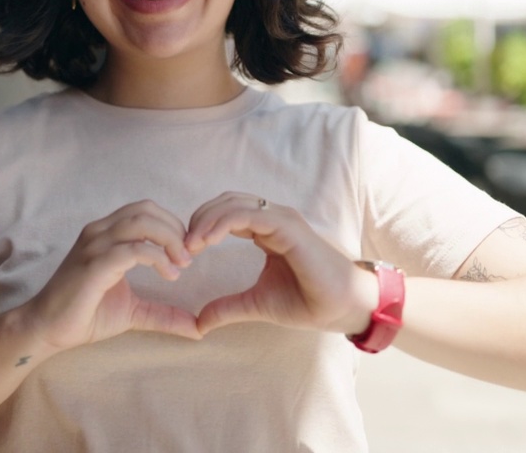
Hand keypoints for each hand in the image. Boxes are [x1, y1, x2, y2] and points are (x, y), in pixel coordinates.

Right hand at [21, 200, 202, 352]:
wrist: (47, 329)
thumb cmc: (85, 315)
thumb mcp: (132, 312)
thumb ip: (162, 314)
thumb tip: (197, 329)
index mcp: (105, 234)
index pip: (145, 210)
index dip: (172, 225)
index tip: (186, 253)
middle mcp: (98, 233)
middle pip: (146, 210)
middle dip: (175, 230)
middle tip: (188, 257)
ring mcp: (95, 246)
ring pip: (142, 223)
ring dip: (170, 240)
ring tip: (181, 265)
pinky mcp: (95, 265)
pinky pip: (134, 250)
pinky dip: (158, 259)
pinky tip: (169, 275)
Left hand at [185, 192, 376, 335]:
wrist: (344, 309)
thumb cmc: (309, 302)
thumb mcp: (257, 304)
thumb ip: (228, 307)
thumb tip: (198, 323)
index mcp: (266, 231)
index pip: (226, 213)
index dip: (201, 226)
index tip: (184, 252)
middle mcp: (273, 219)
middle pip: (225, 203)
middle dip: (198, 219)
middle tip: (181, 247)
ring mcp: (282, 220)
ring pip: (233, 204)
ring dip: (206, 220)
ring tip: (190, 245)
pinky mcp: (289, 227)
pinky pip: (250, 215)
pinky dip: (223, 223)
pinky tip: (207, 241)